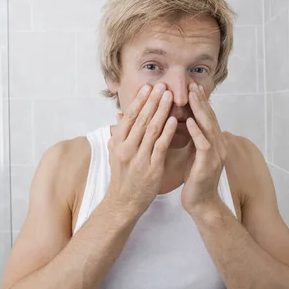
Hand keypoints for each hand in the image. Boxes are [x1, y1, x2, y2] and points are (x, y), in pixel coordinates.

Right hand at [106, 83, 177, 217]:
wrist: (124, 202)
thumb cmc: (122, 176)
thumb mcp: (114, 153)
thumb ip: (118, 134)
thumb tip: (120, 115)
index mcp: (117, 143)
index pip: (129, 117)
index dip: (139, 101)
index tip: (148, 87)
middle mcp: (126, 148)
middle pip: (141, 119)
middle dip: (152, 101)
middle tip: (162, 86)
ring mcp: (139, 159)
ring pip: (151, 130)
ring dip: (161, 111)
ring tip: (169, 97)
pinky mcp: (151, 168)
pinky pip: (160, 146)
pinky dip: (167, 132)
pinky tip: (173, 120)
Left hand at [181, 83, 226, 214]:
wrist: (201, 203)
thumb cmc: (194, 179)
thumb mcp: (193, 153)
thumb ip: (192, 137)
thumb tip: (183, 120)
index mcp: (215, 142)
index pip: (208, 116)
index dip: (201, 101)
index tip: (191, 86)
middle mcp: (219, 145)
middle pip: (210, 117)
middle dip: (200, 100)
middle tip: (191, 84)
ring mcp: (216, 154)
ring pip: (208, 127)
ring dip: (199, 110)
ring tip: (190, 96)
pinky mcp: (209, 164)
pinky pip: (203, 144)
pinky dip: (196, 131)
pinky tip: (188, 121)